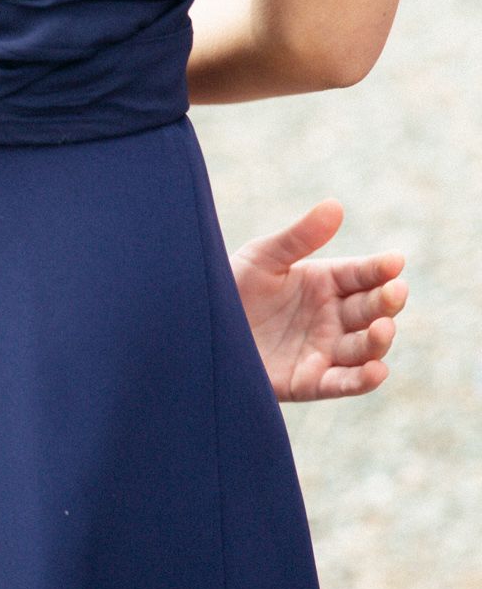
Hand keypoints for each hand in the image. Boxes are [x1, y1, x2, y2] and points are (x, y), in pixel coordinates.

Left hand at [230, 199, 407, 400]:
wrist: (194, 330)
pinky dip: (363, 380)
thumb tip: (334, 205)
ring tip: (382, 328)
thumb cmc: (228, 288)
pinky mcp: (308, 381)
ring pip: (364, 347)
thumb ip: (297, 238)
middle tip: (393, 291)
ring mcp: (323, 349)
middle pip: (371, 309)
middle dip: (386, 301)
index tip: (394, 262)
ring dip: (379, 340)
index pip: (363, 274)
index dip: (380, 269)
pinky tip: (376, 371)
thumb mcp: (261, 259)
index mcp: (326, 282)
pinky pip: (342, 383)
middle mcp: (332, 316)